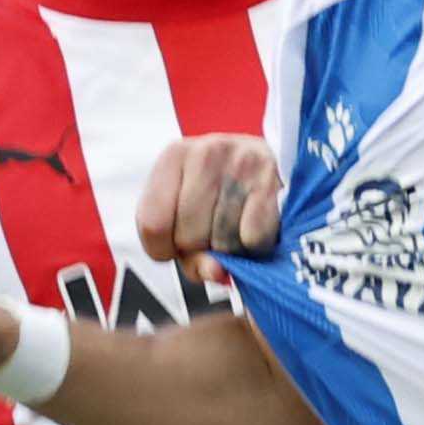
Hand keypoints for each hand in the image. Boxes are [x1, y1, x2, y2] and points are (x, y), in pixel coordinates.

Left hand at [136, 132, 284, 278]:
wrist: (271, 162)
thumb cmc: (221, 192)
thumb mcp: (186, 211)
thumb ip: (184, 251)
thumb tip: (215, 270)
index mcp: (174, 156)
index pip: (153, 226)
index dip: (165, 249)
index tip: (177, 241)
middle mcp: (205, 153)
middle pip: (188, 238)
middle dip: (201, 249)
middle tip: (214, 231)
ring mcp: (241, 164)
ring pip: (223, 243)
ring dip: (230, 250)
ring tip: (236, 227)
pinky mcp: (271, 182)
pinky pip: (254, 240)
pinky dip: (256, 247)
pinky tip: (255, 227)